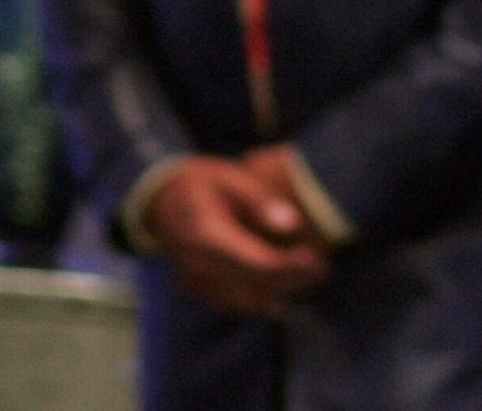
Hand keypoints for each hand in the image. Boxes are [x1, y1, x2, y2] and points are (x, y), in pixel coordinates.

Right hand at [145, 153, 330, 316]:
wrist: (159, 199)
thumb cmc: (201, 183)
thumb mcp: (230, 178)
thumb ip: (260, 200)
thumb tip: (291, 224)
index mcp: (206, 234)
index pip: (258, 264)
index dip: (292, 268)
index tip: (319, 261)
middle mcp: (197, 265)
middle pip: (256, 287)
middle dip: (293, 281)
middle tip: (322, 268)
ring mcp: (194, 281)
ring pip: (247, 301)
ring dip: (280, 292)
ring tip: (305, 275)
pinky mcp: (196, 290)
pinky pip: (234, 303)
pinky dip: (259, 297)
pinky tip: (280, 288)